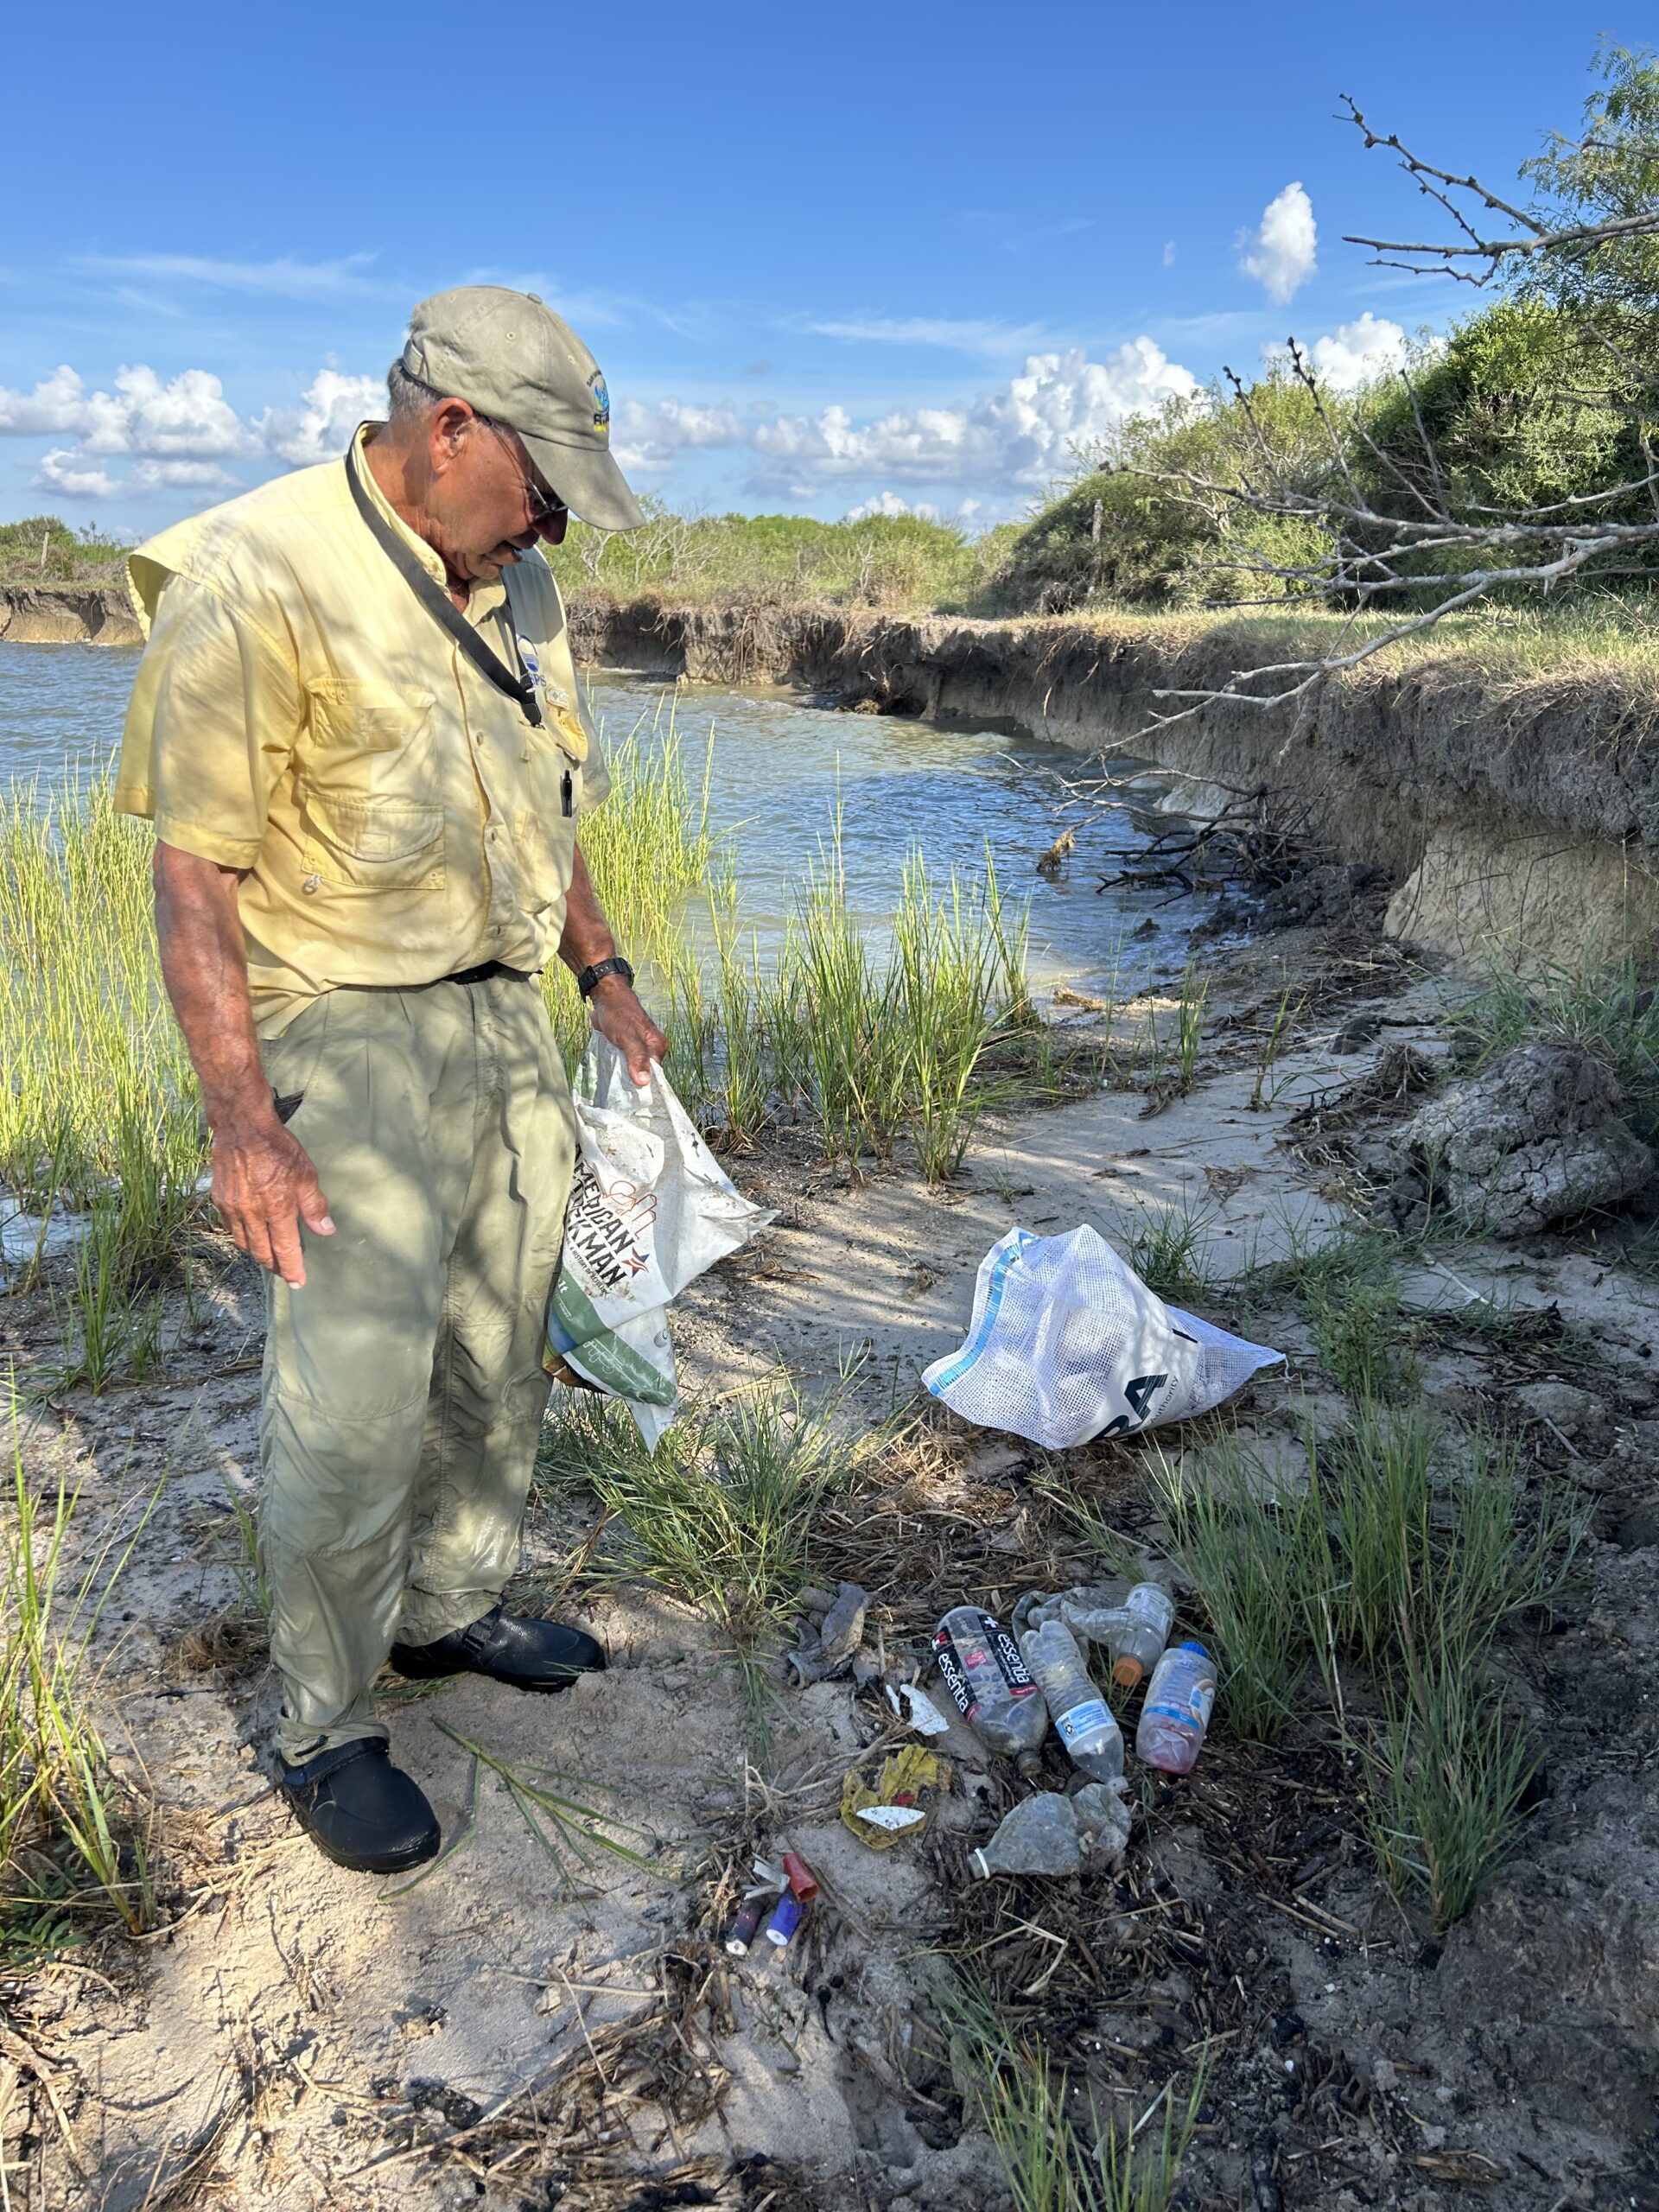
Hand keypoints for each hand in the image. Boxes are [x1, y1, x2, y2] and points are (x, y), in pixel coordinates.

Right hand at [211, 1113, 333, 1287]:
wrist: (243, 1128)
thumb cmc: (278, 1148)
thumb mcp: (306, 1175)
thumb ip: (315, 1206)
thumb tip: (325, 1230)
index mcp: (277, 1209)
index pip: (286, 1249)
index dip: (292, 1268)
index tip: (299, 1282)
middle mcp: (252, 1214)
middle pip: (263, 1252)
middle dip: (276, 1266)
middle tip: (286, 1272)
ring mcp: (233, 1208)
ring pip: (244, 1243)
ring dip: (258, 1254)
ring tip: (270, 1258)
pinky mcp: (220, 1200)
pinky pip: (231, 1228)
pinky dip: (242, 1237)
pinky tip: (250, 1236)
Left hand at [589, 979, 668, 1086]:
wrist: (606, 999)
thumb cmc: (619, 1014)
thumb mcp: (628, 1037)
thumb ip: (637, 1058)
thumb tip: (644, 1082)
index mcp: (658, 1046)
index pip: (655, 1074)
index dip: (644, 1085)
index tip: (632, 1095)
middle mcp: (652, 1049)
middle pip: (645, 1073)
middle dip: (633, 1081)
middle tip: (620, 1090)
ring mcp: (640, 1050)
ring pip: (634, 1069)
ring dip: (624, 1075)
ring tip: (614, 1083)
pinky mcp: (629, 1049)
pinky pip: (626, 1064)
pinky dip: (620, 1069)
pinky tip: (613, 1073)